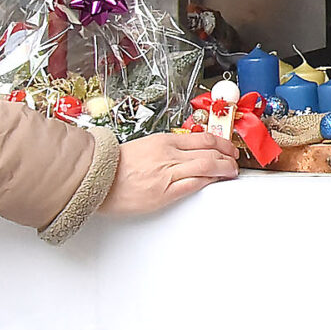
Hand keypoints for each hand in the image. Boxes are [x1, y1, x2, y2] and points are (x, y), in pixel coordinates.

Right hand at [102, 130, 240, 214]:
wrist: (95, 178)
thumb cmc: (114, 166)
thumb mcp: (144, 147)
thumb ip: (165, 149)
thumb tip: (185, 153)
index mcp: (163, 141)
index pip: (203, 138)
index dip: (222, 143)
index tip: (229, 147)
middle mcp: (169, 154)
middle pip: (210, 150)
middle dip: (228, 156)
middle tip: (235, 161)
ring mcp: (168, 172)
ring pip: (207, 165)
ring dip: (224, 169)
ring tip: (231, 173)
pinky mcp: (165, 191)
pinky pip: (195, 184)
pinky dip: (210, 181)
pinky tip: (216, 182)